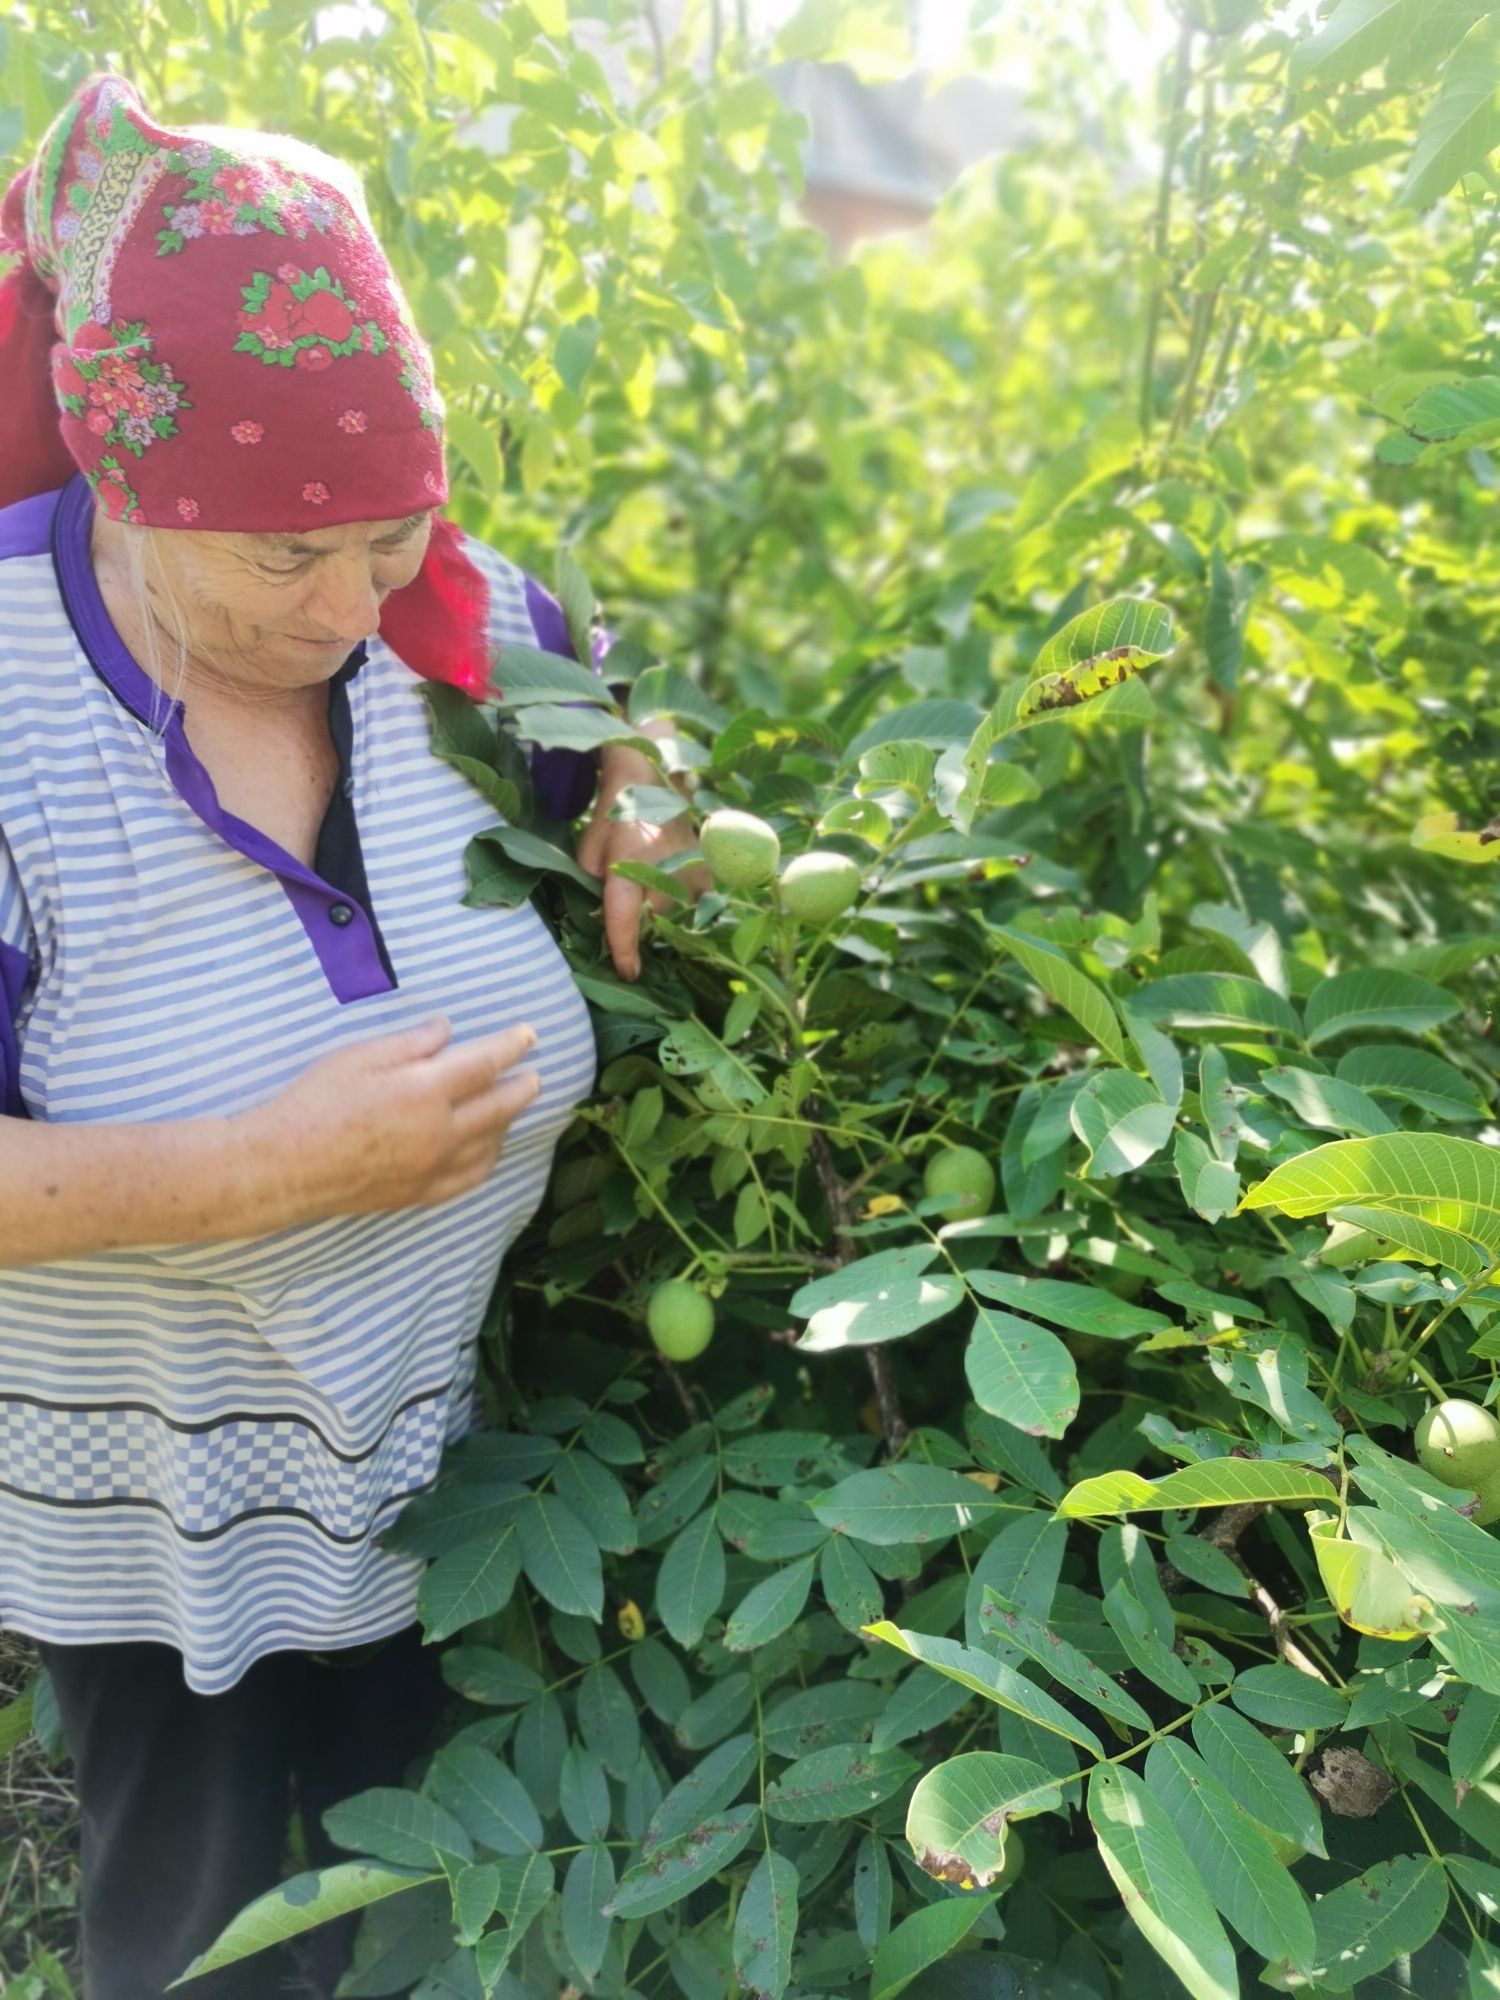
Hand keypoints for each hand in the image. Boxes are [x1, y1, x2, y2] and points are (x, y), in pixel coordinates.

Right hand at [245, 1017, 541, 1223]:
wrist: (285, 1166)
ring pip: (490, 1144)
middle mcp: (440, 1132)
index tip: (529, 1035)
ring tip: (512, 1106)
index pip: (484, 1064)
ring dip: (507, 1122)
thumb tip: (447, 1030)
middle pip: (498, 1106)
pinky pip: (472, 1176)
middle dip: (521, 1087)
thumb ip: (410, 1044)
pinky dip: (489, 1158)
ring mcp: (434, 1167)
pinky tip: (489, 1148)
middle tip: (535, 1075)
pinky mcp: (422, 1193)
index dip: (510, 1046)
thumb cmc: (315, 1102)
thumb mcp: (359, 1057)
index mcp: (425, 1091)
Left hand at [575, 735, 710, 979]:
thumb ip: (593, 888)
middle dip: (641, 926)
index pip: (626, 920)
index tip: (628, 973)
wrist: (653, 780)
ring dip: (662, 913)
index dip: (624, 951)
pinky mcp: (708, 873)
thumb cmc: (615, 816)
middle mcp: (667, 873)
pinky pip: (694, 903)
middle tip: (631, 910)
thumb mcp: (590, 851)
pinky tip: (671, 885)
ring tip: (652, 890)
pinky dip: (681, 902)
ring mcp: (692, 874)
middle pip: (653, 923)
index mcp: (630, 866)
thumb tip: (604, 921)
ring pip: (676, 915)